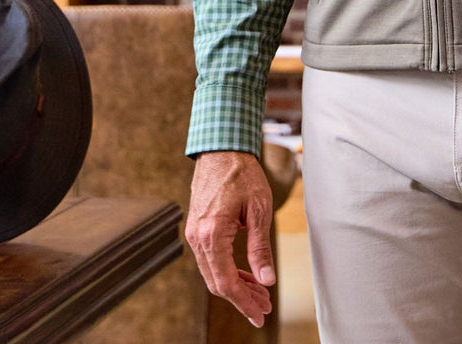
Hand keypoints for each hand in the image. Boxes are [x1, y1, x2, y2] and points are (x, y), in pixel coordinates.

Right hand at [186, 150, 275, 326]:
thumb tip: (267, 279)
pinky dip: (228, 270)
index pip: (226, 281)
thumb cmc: (242, 173)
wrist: (222, 149)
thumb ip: (260, 247)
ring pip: (213, 273)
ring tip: (259, 293)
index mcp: (211, 234)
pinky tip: (246, 274)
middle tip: (263, 307)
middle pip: (217, 282)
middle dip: (242, 298)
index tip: (260, 313)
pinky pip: (210, 259)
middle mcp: (197, 237)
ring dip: (236, 286)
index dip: (244, 301)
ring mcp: (194, 233)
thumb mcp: (259, 209)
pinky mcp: (197, 228)